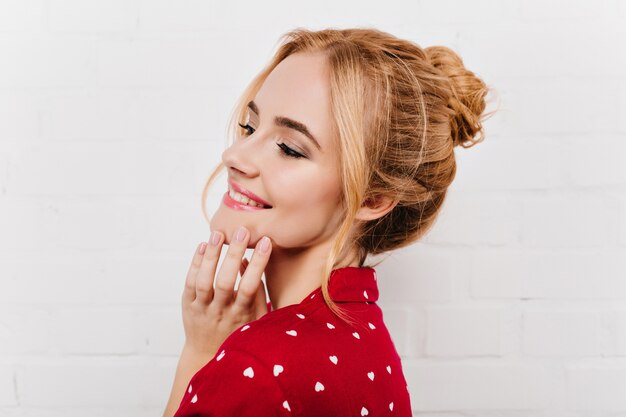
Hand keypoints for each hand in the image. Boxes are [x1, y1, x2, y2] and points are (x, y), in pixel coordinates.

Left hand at [181, 226, 271, 358]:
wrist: (206, 355)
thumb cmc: (237, 333)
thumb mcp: (255, 320)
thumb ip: (256, 293)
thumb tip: (249, 261)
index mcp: (240, 316)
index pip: (249, 288)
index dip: (258, 264)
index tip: (266, 242)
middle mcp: (219, 313)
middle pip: (224, 282)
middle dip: (234, 254)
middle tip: (242, 231)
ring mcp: (201, 309)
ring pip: (203, 281)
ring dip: (211, 256)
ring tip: (218, 233)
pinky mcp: (187, 306)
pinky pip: (189, 283)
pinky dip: (196, 263)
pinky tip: (203, 246)